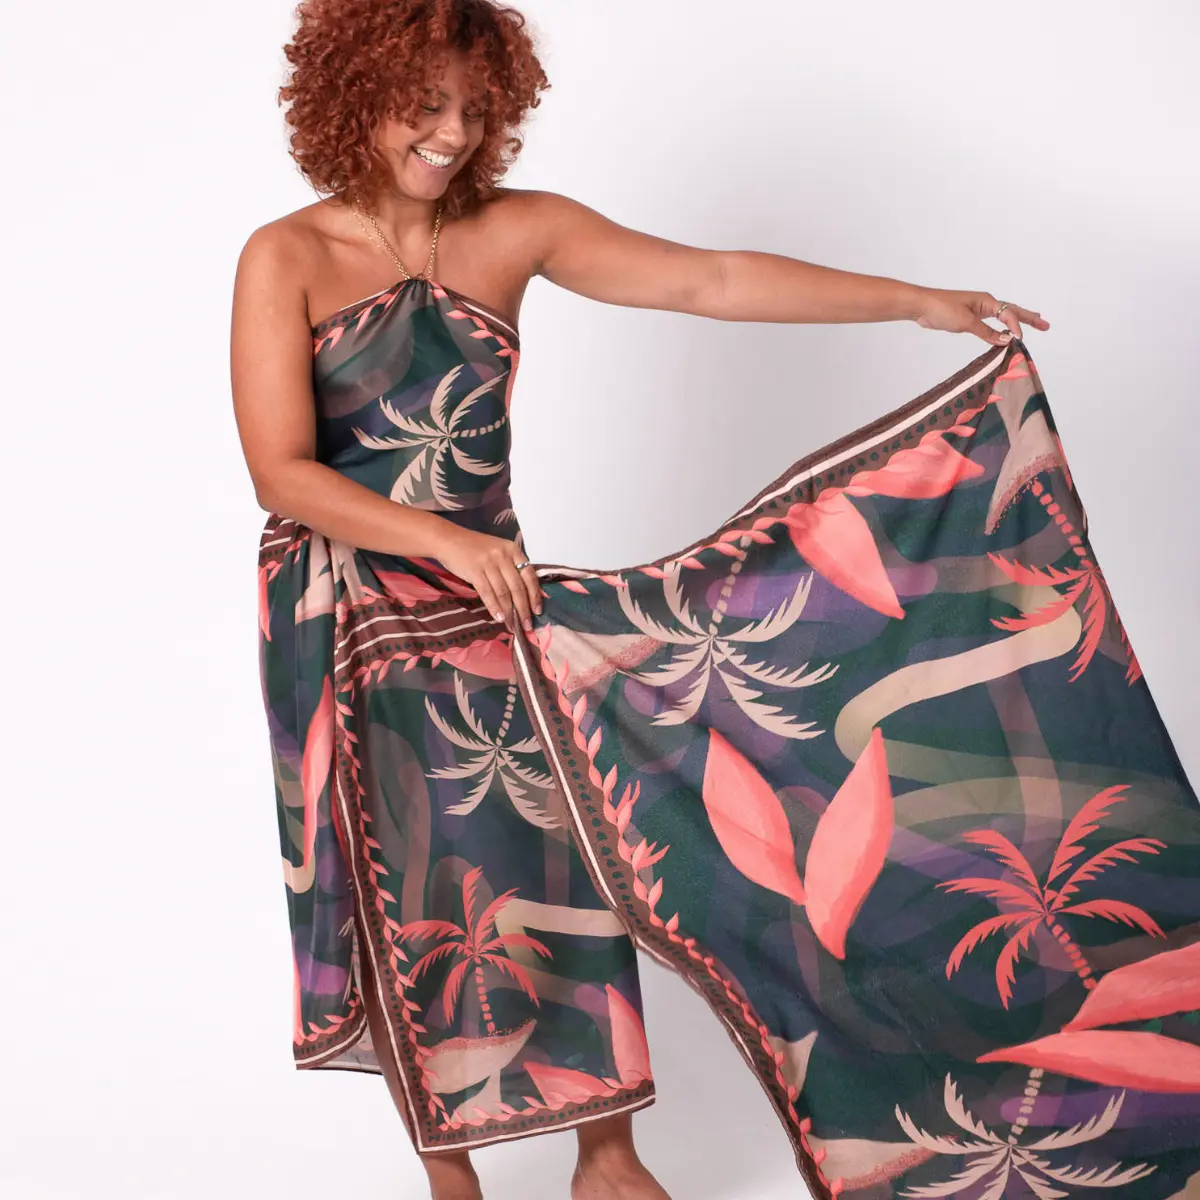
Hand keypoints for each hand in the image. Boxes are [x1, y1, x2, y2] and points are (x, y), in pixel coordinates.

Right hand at [437, 527, 544, 632]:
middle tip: (527, 625)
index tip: (538, 611)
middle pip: (518, 587)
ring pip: (503, 593)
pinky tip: (499, 618)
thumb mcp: (498, 551)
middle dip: (524, 609)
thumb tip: (524, 595)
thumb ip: (511, 567)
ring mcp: (489, 563)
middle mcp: (503, 556)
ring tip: (512, 626)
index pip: (529, 576)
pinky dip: (494, 607)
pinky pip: (487, 593)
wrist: (449, 539)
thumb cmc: (475, 548)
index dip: (535, 595)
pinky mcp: (475, 571)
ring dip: (509, 612)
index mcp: (513, 550)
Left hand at [912, 288, 1049, 345]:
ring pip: (1003, 316)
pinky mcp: (969, 319)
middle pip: (1012, 311)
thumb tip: (1005, 341)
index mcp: (986, 301)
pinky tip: (1004, 333)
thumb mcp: (966, 322)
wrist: (921, 306)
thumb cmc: (941, 309)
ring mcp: (977, 311)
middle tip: (1045, 325)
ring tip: (1034, 323)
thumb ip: (986, 332)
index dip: (1015, 327)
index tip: (1019, 340)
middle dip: (1029, 318)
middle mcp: (985, 304)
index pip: (1008, 314)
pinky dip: (1001, 329)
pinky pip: (990, 324)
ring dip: (1017, 321)